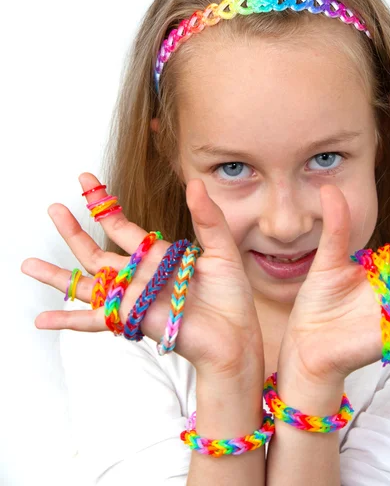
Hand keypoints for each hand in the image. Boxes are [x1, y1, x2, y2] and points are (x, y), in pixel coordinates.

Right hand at [22, 173, 263, 382]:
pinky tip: (41, 319)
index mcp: (159, 256)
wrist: (235, 335)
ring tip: (26, 263)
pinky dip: (67, 319)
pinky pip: (94, 319)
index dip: (104, 206)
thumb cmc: (231, 295)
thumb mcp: (222, 249)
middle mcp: (140, 276)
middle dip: (73, 231)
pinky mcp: (131, 318)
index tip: (86, 181)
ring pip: (86, 284)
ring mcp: (132, 298)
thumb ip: (206, 218)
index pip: (123, 228)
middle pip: (96, 253)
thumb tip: (195, 183)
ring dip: (57, 275)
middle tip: (52, 208)